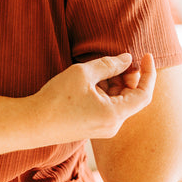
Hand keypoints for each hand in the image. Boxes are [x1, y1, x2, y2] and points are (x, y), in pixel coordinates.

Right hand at [34, 53, 155, 142]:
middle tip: (114, 58)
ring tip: (96, 68)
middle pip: (131, 96)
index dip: (148, 73)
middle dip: (127, 75)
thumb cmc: (57, 98)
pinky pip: (108, 105)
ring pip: (118, 99)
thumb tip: (127, 58)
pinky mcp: (93, 126)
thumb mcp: (83, 73)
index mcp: (115, 114)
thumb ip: (109, 64)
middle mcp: (113, 124)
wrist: (32, 123)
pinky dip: (104, 90)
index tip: (146, 54)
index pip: (144, 94)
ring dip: (113, 81)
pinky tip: (90, 79)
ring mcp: (103, 127)